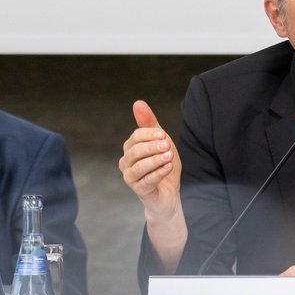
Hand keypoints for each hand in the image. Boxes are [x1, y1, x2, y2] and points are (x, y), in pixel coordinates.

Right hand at [120, 100, 182, 217]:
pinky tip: (168, 167)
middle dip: (152, 146)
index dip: (149, 134)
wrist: (168, 192)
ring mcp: (131, 178)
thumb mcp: (161, 141)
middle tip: (167, 145)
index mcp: (130, 149)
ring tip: (169, 156)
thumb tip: (138, 102)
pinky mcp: (140, 191)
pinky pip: (147, 181)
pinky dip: (158, 172)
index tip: (164, 135)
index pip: (135, 137)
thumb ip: (150, 124)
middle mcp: (126, 163)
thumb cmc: (162, 164)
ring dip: (155, 160)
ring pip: (139, 167)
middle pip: (135, 151)